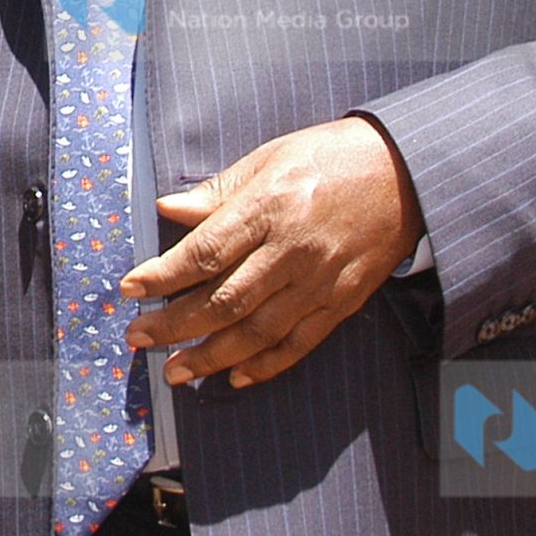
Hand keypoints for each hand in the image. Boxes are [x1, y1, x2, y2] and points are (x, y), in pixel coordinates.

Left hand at [121, 116, 421, 389]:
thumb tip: (166, 208)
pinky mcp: (343, 302)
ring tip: (176, 370)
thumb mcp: (268, 158)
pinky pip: (299, 343)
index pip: (205, 252)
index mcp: (269, 207)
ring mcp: (320, 281)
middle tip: (138, 337)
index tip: (130, 289)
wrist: (405, 173)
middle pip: (224, 300)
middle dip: (175, 325)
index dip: (163, 276)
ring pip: (257, 331)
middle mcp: (293, 250)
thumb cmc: (330, 158)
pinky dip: (266, 365)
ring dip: (211, 356)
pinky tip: (235, 376)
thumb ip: (216, 191)